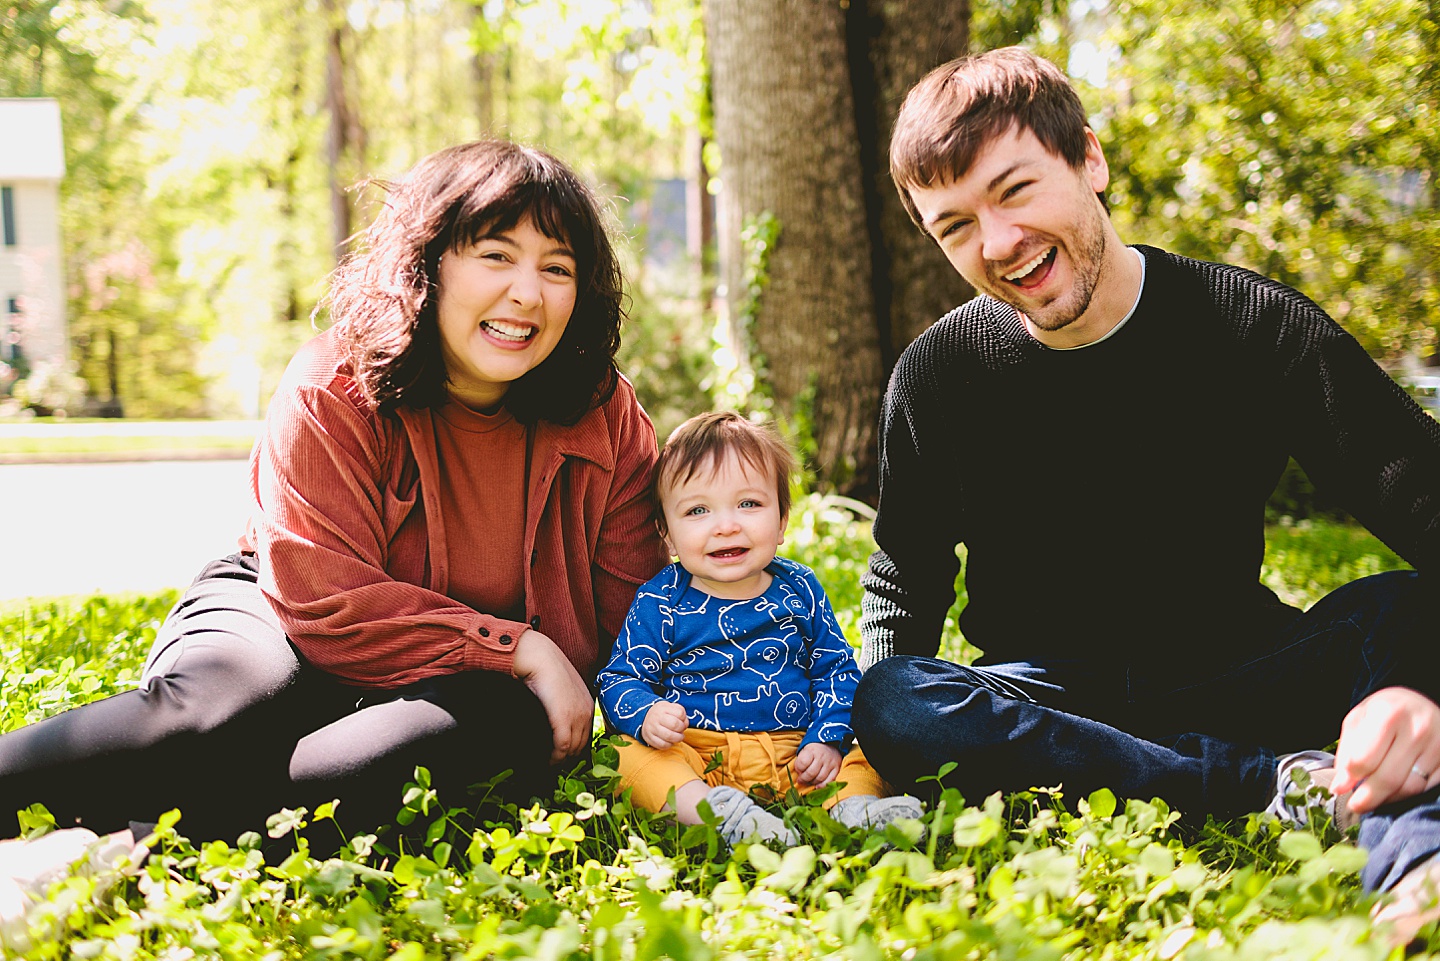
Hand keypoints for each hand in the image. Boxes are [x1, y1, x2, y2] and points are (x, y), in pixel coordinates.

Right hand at [511, 629, 594, 763]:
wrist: (539, 657)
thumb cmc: (545, 670)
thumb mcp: (562, 689)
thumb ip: (563, 704)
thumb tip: (554, 718)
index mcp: (588, 705)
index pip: (586, 737)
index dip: (574, 750)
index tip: (561, 758)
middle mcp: (586, 712)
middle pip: (581, 746)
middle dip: (568, 758)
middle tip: (552, 765)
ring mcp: (577, 716)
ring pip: (572, 749)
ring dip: (560, 760)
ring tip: (548, 765)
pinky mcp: (563, 719)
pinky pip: (562, 747)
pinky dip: (555, 757)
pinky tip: (547, 761)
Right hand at [641, 701, 687, 748]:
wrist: (645, 718)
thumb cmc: (663, 714)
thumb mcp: (671, 708)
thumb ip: (681, 714)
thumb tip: (685, 725)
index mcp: (663, 708)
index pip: (680, 713)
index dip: (684, 719)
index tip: (682, 721)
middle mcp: (656, 717)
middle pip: (675, 724)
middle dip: (681, 729)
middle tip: (681, 731)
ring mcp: (651, 728)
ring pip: (669, 736)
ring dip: (678, 738)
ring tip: (678, 737)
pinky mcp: (649, 738)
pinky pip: (662, 745)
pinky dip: (669, 745)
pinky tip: (670, 741)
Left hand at [795, 742, 842, 786]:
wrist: (830, 743)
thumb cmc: (814, 749)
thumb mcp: (805, 749)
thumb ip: (801, 760)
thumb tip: (800, 774)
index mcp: (812, 750)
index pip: (802, 763)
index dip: (798, 769)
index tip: (798, 770)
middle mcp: (822, 756)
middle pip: (811, 773)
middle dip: (803, 779)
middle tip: (801, 780)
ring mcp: (830, 763)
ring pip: (820, 778)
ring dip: (812, 783)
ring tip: (809, 781)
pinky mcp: (837, 768)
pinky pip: (830, 780)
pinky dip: (823, 785)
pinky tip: (817, 786)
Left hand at [1332, 686, 1439, 812]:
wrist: (1418, 704)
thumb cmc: (1384, 711)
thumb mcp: (1358, 720)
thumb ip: (1346, 752)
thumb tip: (1341, 785)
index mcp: (1388, 714)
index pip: (1364, 759)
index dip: (1350, 779)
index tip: (1340, 788)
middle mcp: (1417, 728)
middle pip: (1388, 778)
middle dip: (1368, 798)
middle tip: (1356, 805)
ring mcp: (1437, 745)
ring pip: (1409, 787)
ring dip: (1388, 798)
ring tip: (1374, 797)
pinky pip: (1426, 788)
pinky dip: (1406, 794)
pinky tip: (1394, 791)